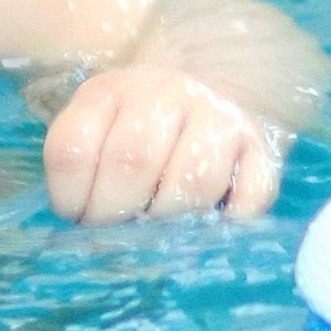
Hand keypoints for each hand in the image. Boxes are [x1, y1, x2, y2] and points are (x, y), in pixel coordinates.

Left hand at [40, 67, 284, 223]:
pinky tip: (207, 225)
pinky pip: (250, 196)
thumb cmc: (136, 126)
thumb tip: (88, 240)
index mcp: (107, 92)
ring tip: (158, 227)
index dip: (68, 196)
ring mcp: (217, 120)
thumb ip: (82, 172)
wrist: (208, 89)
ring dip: (169, 219)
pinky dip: (227, 223)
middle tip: (115, 232)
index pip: (73, 147)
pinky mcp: (262, 149)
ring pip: (193, 180)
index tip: (76, 216)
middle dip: (115, 211)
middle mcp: (163, 96)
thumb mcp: (97, 128)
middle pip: (132, 160)